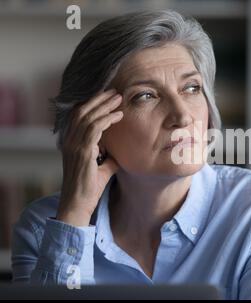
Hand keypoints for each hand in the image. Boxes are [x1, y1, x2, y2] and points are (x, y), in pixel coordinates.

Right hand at [56, 89, 122, 226]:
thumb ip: (110, 156)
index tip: (109, 97)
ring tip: (119, 98)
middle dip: (100, 99)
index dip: (94, 104)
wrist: (78, 204)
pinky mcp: (81, 152)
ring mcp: (74, 146)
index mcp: (72, 142)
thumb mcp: (103, 167)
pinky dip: (106, 120)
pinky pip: (94, 129)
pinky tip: (118, 116)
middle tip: (115, 91)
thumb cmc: (89, 187)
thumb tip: (121, 151)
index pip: (80, 115)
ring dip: (104, 105)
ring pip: (88, 117)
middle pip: (83, 111)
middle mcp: (70, 141)